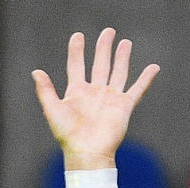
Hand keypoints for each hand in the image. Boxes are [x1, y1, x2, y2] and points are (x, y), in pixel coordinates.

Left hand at [32, 29, 157, 172]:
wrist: (87, 152)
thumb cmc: (68, 135)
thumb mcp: (53, 110)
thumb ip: (45, 91)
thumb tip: (36, 72)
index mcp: (77, 92)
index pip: (76, 65)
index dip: (77, 51)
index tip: (78, 36)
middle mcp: (94, 93)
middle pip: (100, 64)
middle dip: (103, 48)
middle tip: (108, 32)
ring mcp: (110, 98)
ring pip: (118, 72)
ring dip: (122, 57)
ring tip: (125, 42)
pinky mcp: (124, 106)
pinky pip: (137, 89)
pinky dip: (146, 78)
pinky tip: (153, 67)